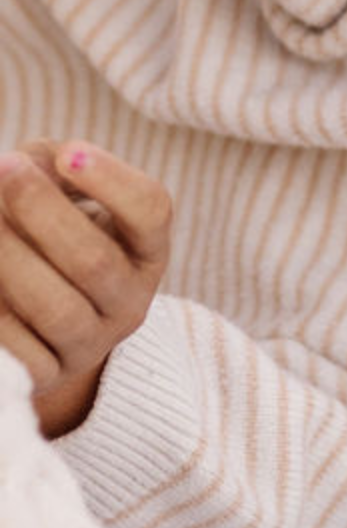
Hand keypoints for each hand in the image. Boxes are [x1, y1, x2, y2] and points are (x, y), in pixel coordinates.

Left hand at [0, 142, 172, 439]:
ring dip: (9, 260)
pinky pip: (19, 350)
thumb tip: (25, 167)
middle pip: (95, 261)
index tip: (69, 153)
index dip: (113, 182)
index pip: (151, 212)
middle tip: (3, 168)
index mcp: (145, 250)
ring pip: (56, 308)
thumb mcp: (61, 192)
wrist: (35, 319)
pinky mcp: (49, 374)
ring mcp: (91, 343)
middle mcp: (129, 301)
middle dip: (42, 212)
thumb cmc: (45, 234)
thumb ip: (49, 165)